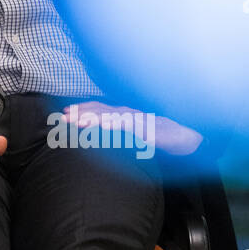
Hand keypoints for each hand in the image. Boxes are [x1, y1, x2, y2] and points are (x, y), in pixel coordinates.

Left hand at [63, 103, 202, 154]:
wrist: (185, 140)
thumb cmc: (159, 138)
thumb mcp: (134, 136)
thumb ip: (119, 135)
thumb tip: (101, 137)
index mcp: (124, 116)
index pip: (100, 110)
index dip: (83, 110)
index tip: (66, 113)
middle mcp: (128, 114)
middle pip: (101, 110)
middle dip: (81, 112)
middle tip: (63, 116)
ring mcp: (137, 119)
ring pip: (111, 116)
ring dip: (93, 117)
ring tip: (77, 120)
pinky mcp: (146, 128)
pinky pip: (127, 125)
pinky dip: (114, 124)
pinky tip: (103, 125)